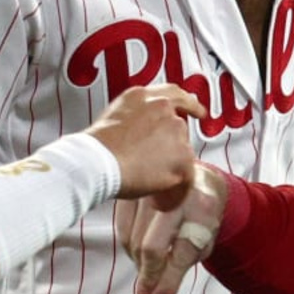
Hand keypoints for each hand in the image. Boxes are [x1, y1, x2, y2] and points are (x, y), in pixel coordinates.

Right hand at [85, 84, 204, 197]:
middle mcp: (162, 109)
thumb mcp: (111, 120)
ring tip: (150, 183)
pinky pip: (185, 179)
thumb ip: (132, 121)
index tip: (197, 112)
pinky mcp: (182, 157)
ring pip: (182, 154)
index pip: (174, 95)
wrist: (97, 160)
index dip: (189, 105)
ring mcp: (175, 132)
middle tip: (154, 164)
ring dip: (169, 170)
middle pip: (179, 129)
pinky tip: (160, 198)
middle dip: (169, 148)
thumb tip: (138, 137)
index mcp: (143, 97)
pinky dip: (173, 192)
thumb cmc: (96, 147)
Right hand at [116, 162, 229, 293]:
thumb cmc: (201, 216)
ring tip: (148, 273)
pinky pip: (122, 229)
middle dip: (148, 276)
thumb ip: (184, 267)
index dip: (169, 281)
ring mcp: (150, 191)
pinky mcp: (133, 191)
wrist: (196, 179)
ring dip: (138, 264)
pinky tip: (139, 255)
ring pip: (133, 240)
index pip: (182, 252)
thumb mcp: (204, 240)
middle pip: (151, 247)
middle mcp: (175, 196)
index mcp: (202, 209)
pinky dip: (129, 248)